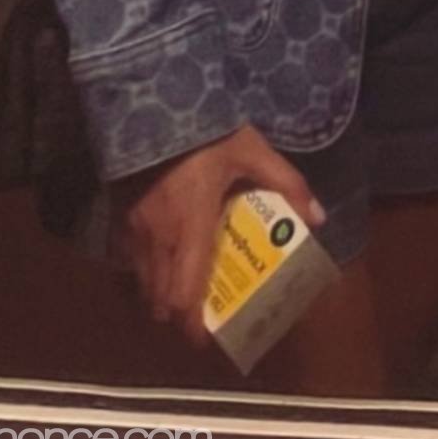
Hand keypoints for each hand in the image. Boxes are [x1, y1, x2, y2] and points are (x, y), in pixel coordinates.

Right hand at [105, 124, 327, 346]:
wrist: (151, 97)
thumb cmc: (204, 131)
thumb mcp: (251, 150)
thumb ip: (285, 184)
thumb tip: (317, 217)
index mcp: (191, 227)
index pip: (185, 293)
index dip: (192, 324)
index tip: (205, 340)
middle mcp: (158, 236)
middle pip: (160, 297)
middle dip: (177, 314)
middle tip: (198, 315)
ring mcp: (134, 226)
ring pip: (141, 280)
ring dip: (158, 294)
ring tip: (180, 290)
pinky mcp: (120, 212)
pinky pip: (128, 256)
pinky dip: (142, 268)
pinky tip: (158, 256)